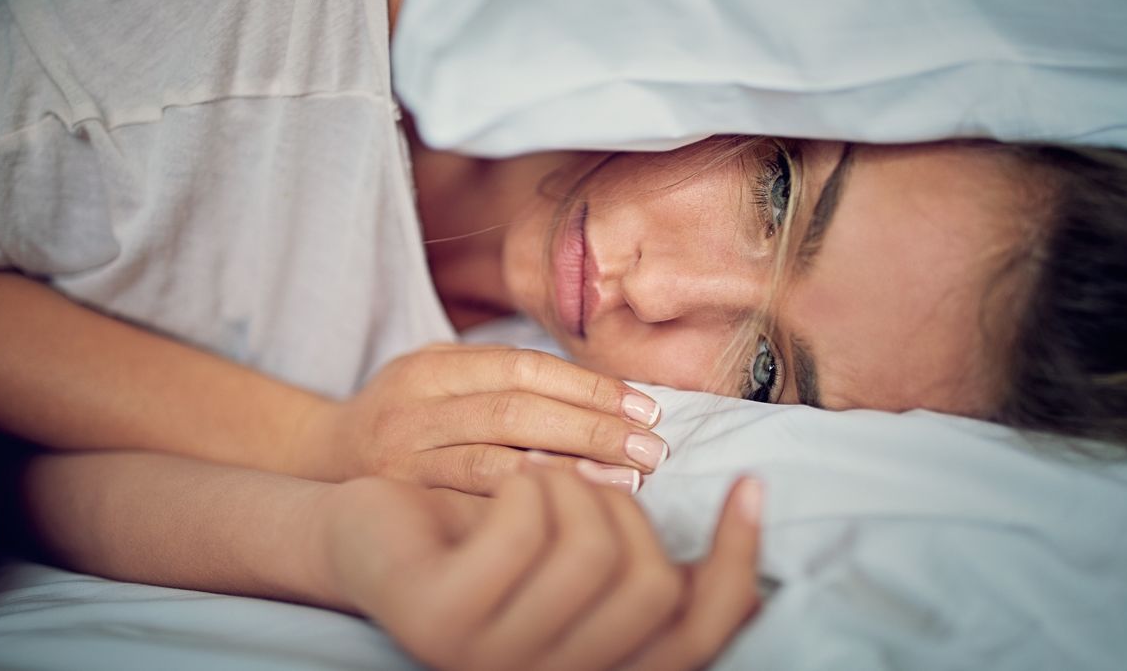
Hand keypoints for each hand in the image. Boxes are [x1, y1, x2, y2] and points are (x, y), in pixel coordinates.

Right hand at [307, 344, 667, 494]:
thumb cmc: (403, 413)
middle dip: (592, 428)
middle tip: (652, 448)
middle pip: (515, 412)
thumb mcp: (437, 373)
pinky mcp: (405, 505)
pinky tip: (573, 512)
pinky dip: (529, 508)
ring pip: (496, 464)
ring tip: (629, 481)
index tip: (643, 406)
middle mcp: (413, 410)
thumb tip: (603, 391)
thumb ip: (501, 376)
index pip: (521, 368)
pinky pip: (474, 508)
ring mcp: (404, 462)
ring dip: (571, 473)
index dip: (588, 387)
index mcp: (429, 366)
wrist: (318, 459)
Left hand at [324, 467, 762, 670]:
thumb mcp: (576, 546)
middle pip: (652, 584)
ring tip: (533, 475)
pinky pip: (523, 527)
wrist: (372, 534)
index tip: (749, 487)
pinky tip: (501, 483)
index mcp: (595, 670)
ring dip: (567, 482)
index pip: (697, 638)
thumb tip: (755, 516)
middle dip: (621, 504)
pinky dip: (523, 481)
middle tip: (575, 479)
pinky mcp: (437, 625)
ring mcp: (491, 665)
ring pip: (591, 549)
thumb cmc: (487, 532)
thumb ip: (643, 555)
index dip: (736, 563)